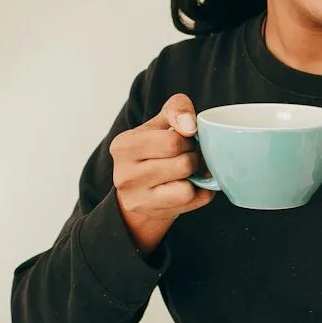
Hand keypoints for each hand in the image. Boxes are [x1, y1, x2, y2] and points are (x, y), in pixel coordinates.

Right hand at [110, 94, 213, 253]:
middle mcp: (124, 174)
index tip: (184, 139)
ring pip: (187, 187)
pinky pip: (191, 201)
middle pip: (183, 164)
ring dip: (196, 176)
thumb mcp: (160, 123)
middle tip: (188, 155)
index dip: (188, 139)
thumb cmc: (153, 150)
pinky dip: (198, 192)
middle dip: (194, 157)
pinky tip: (189, 185)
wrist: (140, 190)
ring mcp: (137, 198)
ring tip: (187, 171)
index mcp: (123, 146)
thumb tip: (189, 124)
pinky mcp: (152, 213)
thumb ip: (176, 109)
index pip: (172, 141)